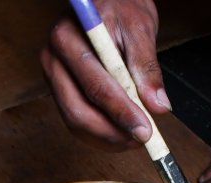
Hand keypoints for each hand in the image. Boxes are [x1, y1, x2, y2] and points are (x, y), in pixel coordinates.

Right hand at [41, 0, 169, 150]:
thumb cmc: (120, 6)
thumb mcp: (140, 29)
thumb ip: (147, 68)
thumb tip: (157, 105)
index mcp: (68, 38)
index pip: (95, 85)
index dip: (121, 112)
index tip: (145, 130)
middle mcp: (53, 59)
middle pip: (77, 110)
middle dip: (111, 132)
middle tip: (141, 140)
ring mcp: (54, 77)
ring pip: (74, 121)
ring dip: (105, 138)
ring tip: (134, 140)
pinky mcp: (60, 89)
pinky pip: (75, 120)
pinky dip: (99, 134)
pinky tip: (120, 135)